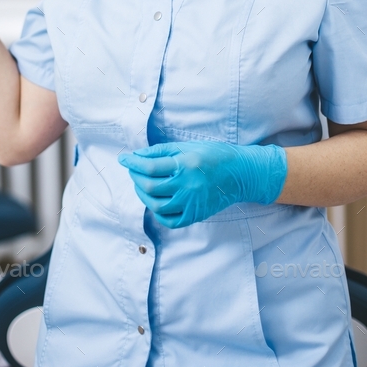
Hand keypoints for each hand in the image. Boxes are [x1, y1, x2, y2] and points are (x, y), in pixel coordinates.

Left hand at [118, 140, 286, 227]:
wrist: (242, 174)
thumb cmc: (215, 155)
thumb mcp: (189, 146)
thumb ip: (162, 151)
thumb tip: (138, 155)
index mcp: (186, 164)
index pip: (150, 166)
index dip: (132, 162)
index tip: (124, 159)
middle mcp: (188, 185)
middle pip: (150, 186)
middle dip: (135, 177)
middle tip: (132, 169)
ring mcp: (192, 203)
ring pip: (156, 205)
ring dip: (142, 195)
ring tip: (141, 184)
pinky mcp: (196, 215)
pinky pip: (170, 220)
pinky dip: (157, 213)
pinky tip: (155, 201)